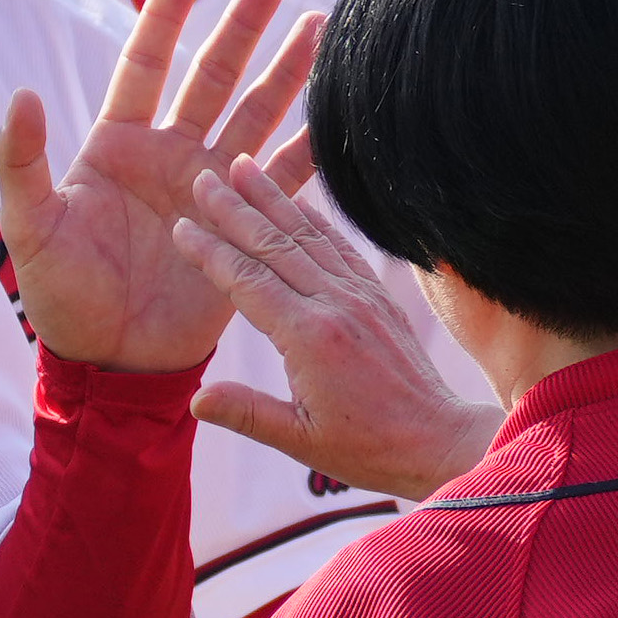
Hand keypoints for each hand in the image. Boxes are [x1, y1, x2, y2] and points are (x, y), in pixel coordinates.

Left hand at [0, 0, 318, 373]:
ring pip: (256, 114)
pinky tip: (342, 115)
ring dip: (287, 73)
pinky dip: (311, 150)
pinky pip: (284, 180)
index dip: (165, 19)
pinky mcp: (242, 227)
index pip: (145, 65)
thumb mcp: (31, 226)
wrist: (108, 360)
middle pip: (213, 75)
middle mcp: (169, 155)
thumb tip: (20, 95)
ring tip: (319, 27)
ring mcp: (209, 188)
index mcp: (118, 144)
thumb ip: (21, 162)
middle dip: (243, 27)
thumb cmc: (59, 295)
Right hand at [176, 155, 498, 499]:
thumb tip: (194, 400)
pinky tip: (297, 203)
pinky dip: (314, 220)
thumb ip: (247, 414)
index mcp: (310, 338)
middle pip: (274, 245)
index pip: (247, 281)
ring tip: (244, 168)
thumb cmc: (367, 448)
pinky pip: (340, 248)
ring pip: (307, 236)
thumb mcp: (301, 441)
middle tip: (203, 179)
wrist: (436, 440)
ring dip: (272, 199)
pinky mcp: (378, 297)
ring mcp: (360, 296)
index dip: (211, 252)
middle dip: (234, 209)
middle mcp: (335, 306)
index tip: (182, 226)